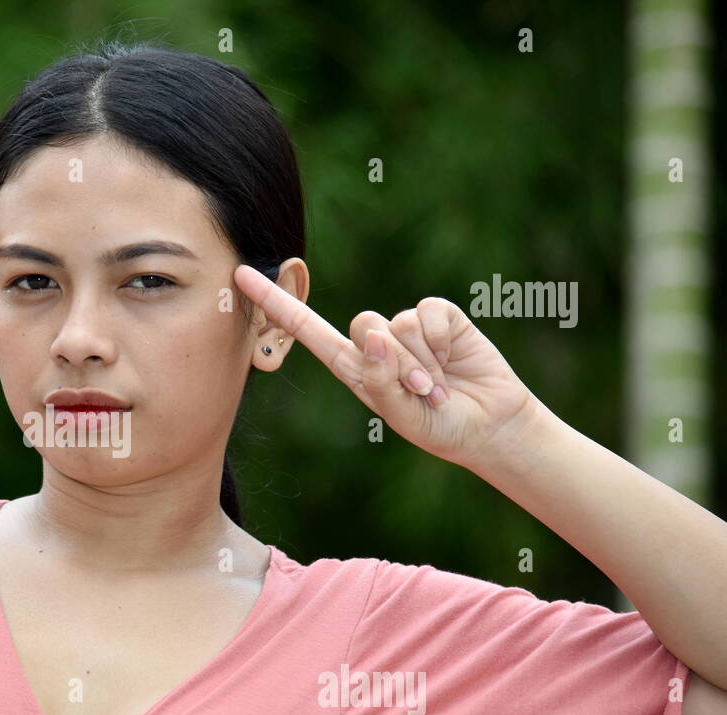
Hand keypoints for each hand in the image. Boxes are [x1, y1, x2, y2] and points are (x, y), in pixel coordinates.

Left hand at [234, 265, 544, 471]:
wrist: (488, 424)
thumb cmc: (436, 426)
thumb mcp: (400, 416)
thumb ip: (380, 380)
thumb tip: (373, 335)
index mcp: (351, 366)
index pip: (304, 329)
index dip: (274, 301)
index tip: (240, 275)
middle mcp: (374, 343)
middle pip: (363, 325)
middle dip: (396, 366)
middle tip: (421, 394)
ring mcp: (405, 327)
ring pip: (398, 324)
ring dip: (423, 362)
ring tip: (439, 384)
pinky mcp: (439, 317)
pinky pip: (429, 313)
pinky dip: (443, 341)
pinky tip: (456, 358)